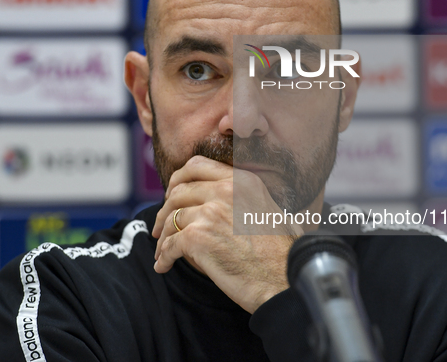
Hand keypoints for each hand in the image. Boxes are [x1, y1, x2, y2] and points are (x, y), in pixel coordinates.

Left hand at [152, 155, 300, 313]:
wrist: (285, 280)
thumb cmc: (284, 253)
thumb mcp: (271, 210)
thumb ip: (247, 198)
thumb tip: (228, 203)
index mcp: (242, 180)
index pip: (197, 165)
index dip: (178, 179)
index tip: (172, 195)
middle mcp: (225, 190)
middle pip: (178, 191)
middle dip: (164, 209)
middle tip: (161, 225)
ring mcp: (210, 212)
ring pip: (171, 218)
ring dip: (163, 236)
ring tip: (162, 250)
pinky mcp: (198, 237)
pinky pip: (170, 244)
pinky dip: (163, 256)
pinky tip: (164, 265)